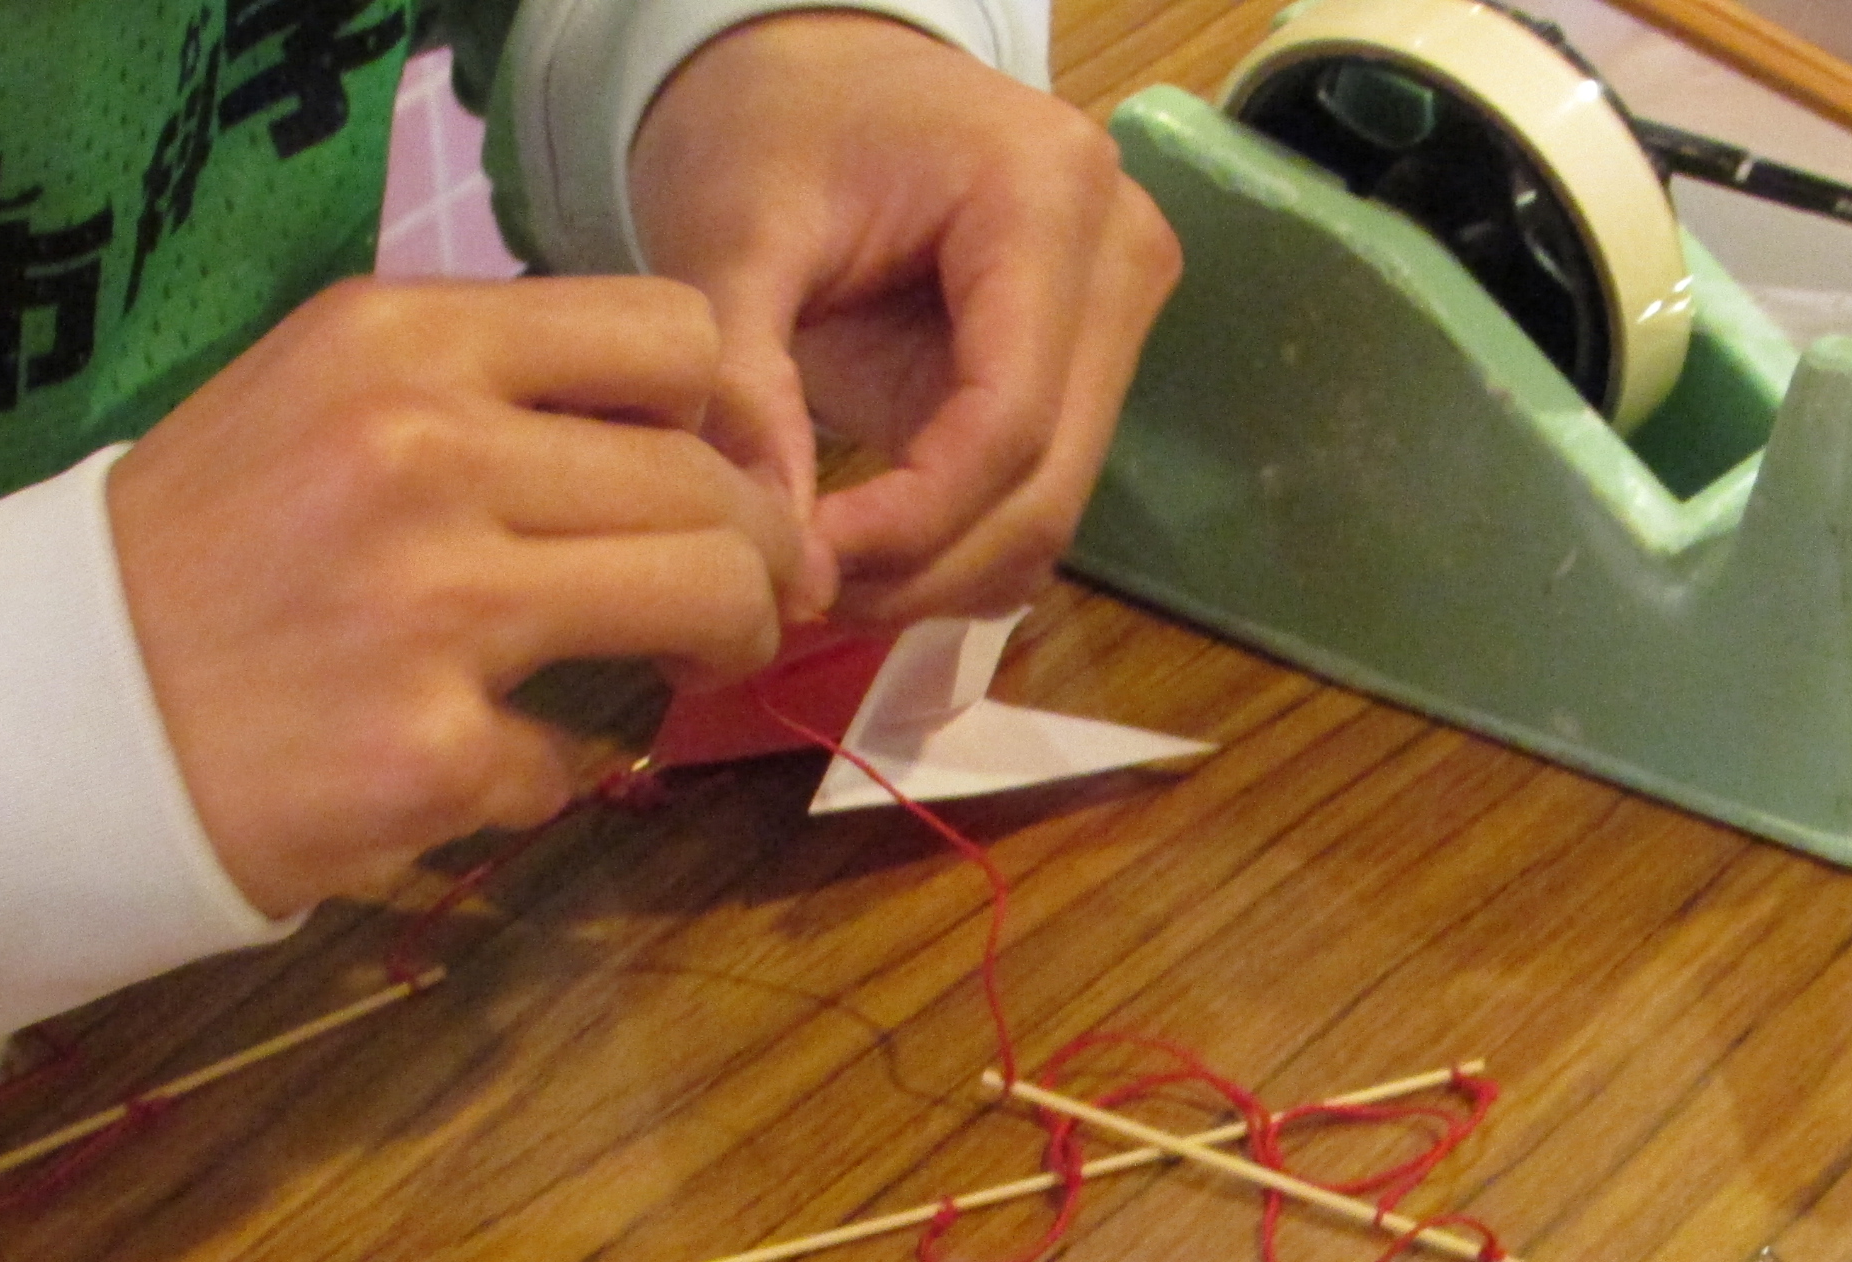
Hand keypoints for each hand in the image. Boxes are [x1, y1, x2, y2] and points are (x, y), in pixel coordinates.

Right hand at [109, 277, 803, 915]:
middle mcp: (424, 452)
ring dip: (721, 646)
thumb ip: (489, 393)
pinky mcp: (431, 754)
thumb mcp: (322, 402)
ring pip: (705, 602)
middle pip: (712, 485)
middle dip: (759, 556)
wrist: (34, 714)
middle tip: (737, 605)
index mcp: (399, 342)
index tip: (715, 475)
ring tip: (678, 670)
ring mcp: (433, 608)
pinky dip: (552, 772)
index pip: (672, 335)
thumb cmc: (201, 558)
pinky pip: (583, 758)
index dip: (724, 418)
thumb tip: (693, 432)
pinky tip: (478, 762)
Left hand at [628, 14, 1179, 625]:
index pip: (1008, 422)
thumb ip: (746, 383)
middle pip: (1048, 490)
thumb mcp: (731, 237)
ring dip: (939, 576)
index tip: (797, 568)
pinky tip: (864, 550)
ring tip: (819, 575)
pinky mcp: (1095, 368)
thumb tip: (777, 546)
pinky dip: (955, 551)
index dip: (910, 524)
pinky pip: (1038, 499)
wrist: (813, 75)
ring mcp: (1120, 318)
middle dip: (924, 569)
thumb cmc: (770, 131)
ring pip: (1054, 517)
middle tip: (798, 596)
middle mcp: (1118, 258)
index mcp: (1045, 197)